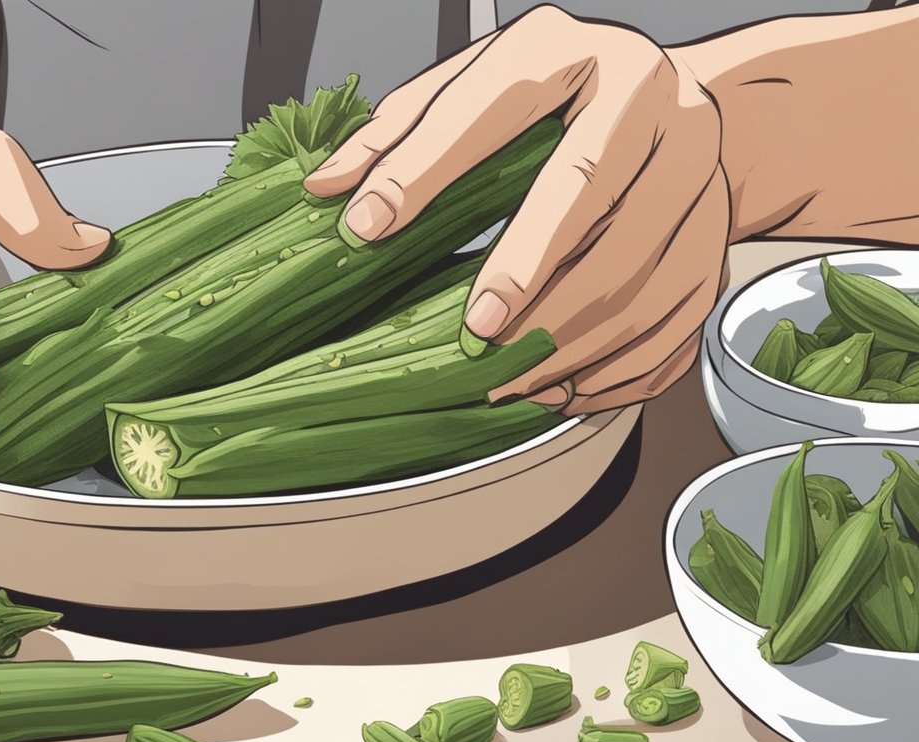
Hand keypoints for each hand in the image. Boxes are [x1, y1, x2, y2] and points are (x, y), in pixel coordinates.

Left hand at [305, 5, 728, 414]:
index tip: (369, 223)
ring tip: (506, 375)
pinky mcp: (716, 240)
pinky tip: (563, 386)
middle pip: (591, 193)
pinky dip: (616, 368)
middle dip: (527, 269)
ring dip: (569, 337)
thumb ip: (402, 129)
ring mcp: (700, 175)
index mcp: (581, 53)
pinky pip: (673, 321)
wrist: (677, 109)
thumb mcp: (482, 82)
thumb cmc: (563, 98)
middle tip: (475, 329)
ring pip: (641, 270)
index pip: (496, 107)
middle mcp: (656, 103)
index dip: (427, 168)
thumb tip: (327, 186)